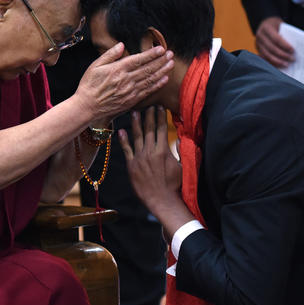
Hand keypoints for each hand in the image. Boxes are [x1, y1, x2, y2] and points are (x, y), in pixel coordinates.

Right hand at [75, 43, 172, 123]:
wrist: (87, 107)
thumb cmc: (89, 85)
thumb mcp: (95, 66)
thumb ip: (109, 55)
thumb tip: (121, 45)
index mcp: (117, 69)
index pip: (139, 59)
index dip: (151, 54)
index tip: (161, 49)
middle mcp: (126, 80)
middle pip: (148, 69)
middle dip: (161, 61)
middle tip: (171, 54)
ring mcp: (130, 91)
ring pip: (150, 79)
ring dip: (162, 71)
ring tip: (171, 64)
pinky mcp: (131, 100)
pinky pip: (147, 91)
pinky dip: (157, 85)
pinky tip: (164, 79)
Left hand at [121, 106, 188, 233]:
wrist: (163, 200)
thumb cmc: (175, 185)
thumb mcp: (182, 166)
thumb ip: (180, 150)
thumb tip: (179, 137)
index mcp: (163, 151)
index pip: (161, 129)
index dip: (160, 117)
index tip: (159, 107)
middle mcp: (150, 152)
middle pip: (149, 129)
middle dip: (148, 115)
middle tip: (148, 104)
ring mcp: (140, 158)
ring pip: (137, 136)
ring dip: (136, 123)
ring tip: (134, 112)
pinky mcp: (132, 166)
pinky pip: (126, 150)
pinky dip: (123, 140)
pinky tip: (121, 131)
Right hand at [255, 16, 294, 67]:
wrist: (264, 23)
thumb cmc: (276, 25)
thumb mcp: (280, 24)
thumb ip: (285, 33)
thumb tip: (296, 45)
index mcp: (266, 28)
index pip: (276, 39)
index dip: (284, 45)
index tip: (293, 50)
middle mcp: (260, 36)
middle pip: (272, 48)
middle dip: (283, 55)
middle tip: (292, 59)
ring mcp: (258, 43)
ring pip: (267, 55)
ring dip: (277, 61)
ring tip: (287, 64)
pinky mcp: (258, 49)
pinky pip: (264, 58)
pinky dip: (272, 62)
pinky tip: (279, 65)